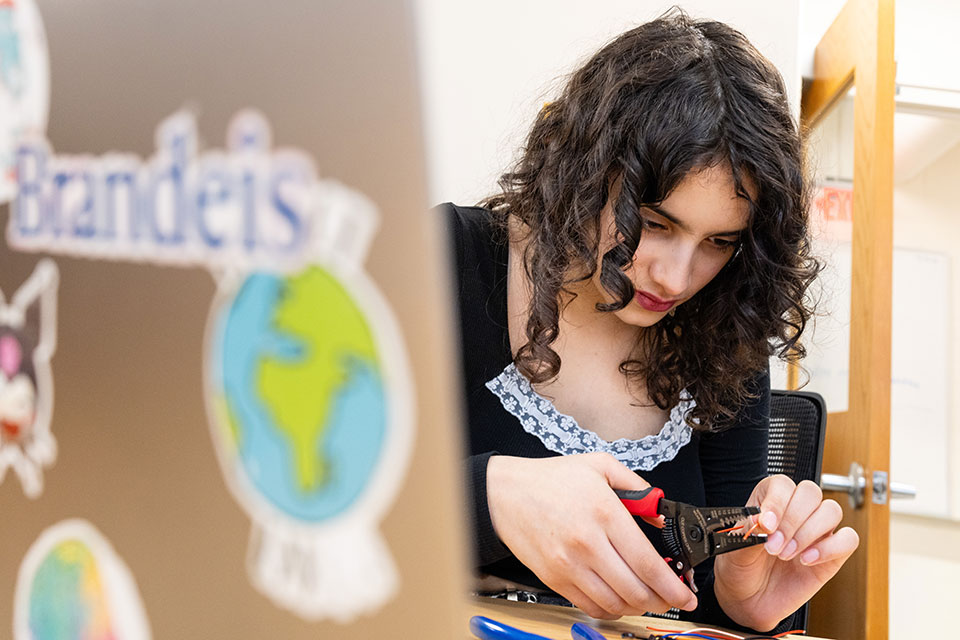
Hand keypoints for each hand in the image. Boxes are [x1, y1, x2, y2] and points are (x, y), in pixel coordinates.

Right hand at [486, 452, 697, 618]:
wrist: (505, 494)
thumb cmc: (551, 480)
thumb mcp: (600, 466)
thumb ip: (638, 488)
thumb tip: (660, 512)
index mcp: (604, 514)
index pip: (648, 564)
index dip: (673, 586)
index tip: (686, 594)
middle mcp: (587, 544)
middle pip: (635, 590)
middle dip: (661, 600)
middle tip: (670, 597)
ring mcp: (569, 565)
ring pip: (614, 604)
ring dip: (637, 606)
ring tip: (646, 597)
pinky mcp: (554, 578)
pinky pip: (590, 606)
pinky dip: (610, 609)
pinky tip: (618, 598)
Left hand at [713, 475, 859, 630]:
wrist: (748, 600)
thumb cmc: (740, 568)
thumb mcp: (735, 550)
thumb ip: (749, 532)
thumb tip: (762, 519)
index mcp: (769, 500)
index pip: (782, 484)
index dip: (777, 501)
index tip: (767, 525)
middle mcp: (795, 510)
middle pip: (810, 492)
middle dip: (793, 520)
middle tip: (774, 547)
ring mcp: (816, 531)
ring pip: (831, 510)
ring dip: (809, 533)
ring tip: (786, 555)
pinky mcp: (832, 554)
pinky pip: (848, 539)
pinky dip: (830, 548)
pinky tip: (807, 561)